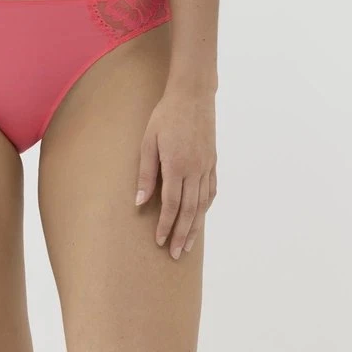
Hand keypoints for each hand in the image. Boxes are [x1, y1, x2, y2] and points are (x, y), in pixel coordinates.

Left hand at [134, 89, 216, 258]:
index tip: (161, 242)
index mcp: (177, 166)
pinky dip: (205, 207)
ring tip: (189, 244)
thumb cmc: (165, 116)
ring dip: (195, 226)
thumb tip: (139, 202)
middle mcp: (195, 170)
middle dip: (182, 234)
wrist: (193, 96)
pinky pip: (211, 191)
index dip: (166, 225)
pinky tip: (200, 216)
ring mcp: (206, 166)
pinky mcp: (212, 161)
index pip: (171, 205)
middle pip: (189, 210)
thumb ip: (145, 173)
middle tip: (177, 254)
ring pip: (202, 204)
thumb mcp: (148, 142)